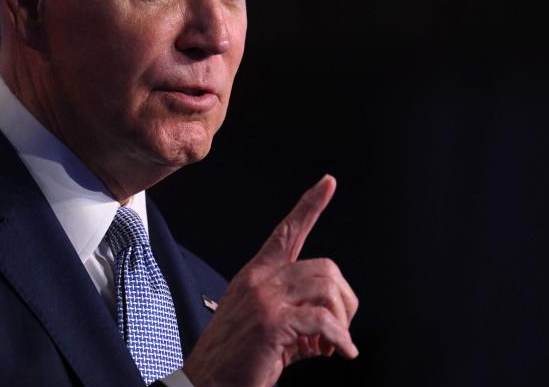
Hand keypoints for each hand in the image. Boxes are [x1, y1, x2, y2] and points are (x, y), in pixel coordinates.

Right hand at [183, 174, 358, 386]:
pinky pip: (322, 319)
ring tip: (333, 344)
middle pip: (324, 267)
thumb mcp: (265, 330)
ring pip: (326, 288)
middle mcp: (259, 280)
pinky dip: (340, 338)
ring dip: (342, 320)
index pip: (286, 231)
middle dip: (344, 300)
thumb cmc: (234, 362)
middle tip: (339, 331)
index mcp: (256, 276)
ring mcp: (264, 299)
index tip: (329, 182)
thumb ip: (295, 320)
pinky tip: (339, 352)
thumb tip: (327, 331)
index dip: (310, 205)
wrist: (205, 385)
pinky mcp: (271, 322)